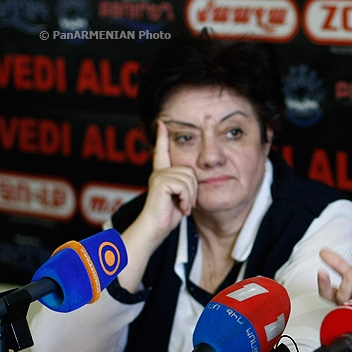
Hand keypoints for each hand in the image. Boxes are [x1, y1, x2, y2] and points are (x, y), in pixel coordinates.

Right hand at [136, 120, 198, 243]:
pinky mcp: (160, 182)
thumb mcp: (180, 197)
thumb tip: (195, 178)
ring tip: (182, 206)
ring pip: (190, 179)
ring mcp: (159, 176)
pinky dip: (187, 199)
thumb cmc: (168, 216)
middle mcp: (159, 172)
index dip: (162, 137)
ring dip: (190, 196)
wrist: (156, 229)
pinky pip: (184, 185)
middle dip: (194, 190)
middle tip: (186, 203)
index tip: (162, 122)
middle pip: (190, 171)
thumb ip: (185, 185)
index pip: (162, 152)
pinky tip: (180, 207)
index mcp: (162, 174)